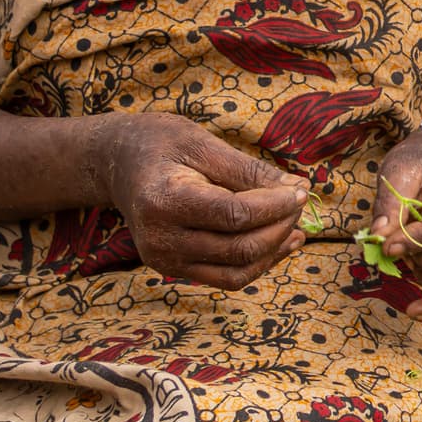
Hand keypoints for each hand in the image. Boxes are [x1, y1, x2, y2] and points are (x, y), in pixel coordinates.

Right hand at [97, 113, 304, 289]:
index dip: (276, 206)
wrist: (120, 165)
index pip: (234, 215)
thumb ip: (251, 171)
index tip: (301, 190)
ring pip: (237, 271)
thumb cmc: (161, 145)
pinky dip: (258, 263)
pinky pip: (226, 277)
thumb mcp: (204, 144)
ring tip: (296, 225)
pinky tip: (279, 241)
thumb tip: (298, 189)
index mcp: (164, 200)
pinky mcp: (172, 269)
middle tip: (300, 202)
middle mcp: (160, 239)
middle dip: (280, 227)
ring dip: (274, 251)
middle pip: (239, 247)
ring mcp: (164, 260)